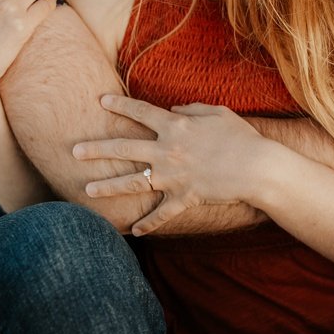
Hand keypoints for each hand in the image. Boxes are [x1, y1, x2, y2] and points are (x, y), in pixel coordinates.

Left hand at [73, 95, 272, 235]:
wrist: (259, 168)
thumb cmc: (242, 137)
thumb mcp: (217, 113)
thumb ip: (191, 109)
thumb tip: (171, 109)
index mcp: (175, 126)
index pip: (140, 111)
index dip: (119, 104)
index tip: (100, 100)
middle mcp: (167, 151)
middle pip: (123, 148)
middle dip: (96, 149)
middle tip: (74, 151)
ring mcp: (173, 176)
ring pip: (133, 183)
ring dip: (108, 187)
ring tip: (86, 190)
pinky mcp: (184, 198)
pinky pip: (161, 214)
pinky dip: (147, 225)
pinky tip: (132, 232)